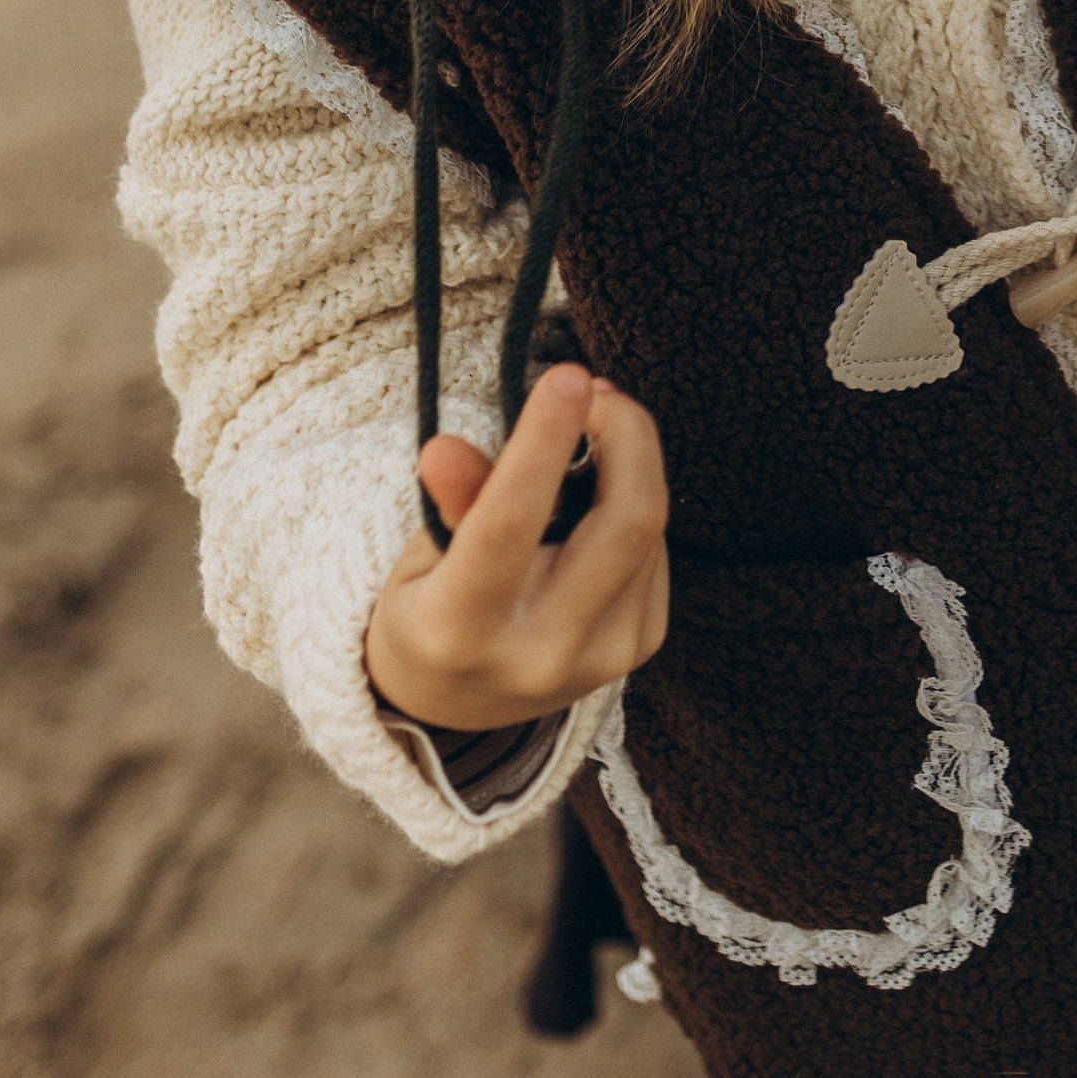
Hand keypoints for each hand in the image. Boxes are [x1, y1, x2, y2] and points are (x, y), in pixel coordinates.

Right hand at [364, 365, 670, 733]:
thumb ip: (451, 504)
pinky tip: (595, 503)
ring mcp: (600, 659)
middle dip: (626, 432)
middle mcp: (540, 655)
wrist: (460, 702)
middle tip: (595, 388)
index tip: (566, 375)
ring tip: (587, 436)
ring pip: (649, 527)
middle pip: (627, 519)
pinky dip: (631, 504)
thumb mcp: (420, 558)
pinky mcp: (638, 647)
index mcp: (460, 631)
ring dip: (628, 460)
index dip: (543, 443)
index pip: (511, 523)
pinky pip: (656, 550)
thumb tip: (444, 448)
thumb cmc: (430, 605)